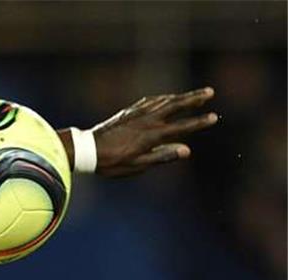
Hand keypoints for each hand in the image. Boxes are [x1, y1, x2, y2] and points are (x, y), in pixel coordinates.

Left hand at [91, 87, 217, 176]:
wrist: (87, 150)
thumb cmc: (111, 162)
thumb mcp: (137, 165)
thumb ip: (162, 156)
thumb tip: (186, 150)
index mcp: (151, 136)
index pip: (181, 127)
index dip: (199, 122)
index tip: (214, 117)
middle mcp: (147, 121)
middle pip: (175, 105)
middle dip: (194, 99)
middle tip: (210, 92)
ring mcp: (137, 114)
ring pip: (163, 101)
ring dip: (181, 96)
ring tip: (196, 94)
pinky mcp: (128, 112)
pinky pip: (150, 101)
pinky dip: (162, 98)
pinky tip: (166, 97)